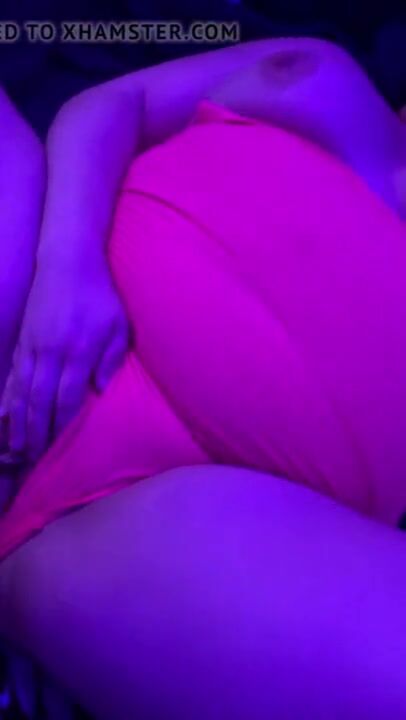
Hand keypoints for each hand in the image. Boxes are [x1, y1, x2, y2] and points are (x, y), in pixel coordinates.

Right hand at [1, 257, 128, 461]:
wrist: (67, 262)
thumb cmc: (100, 296)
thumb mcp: (117, 326)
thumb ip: (110, 360)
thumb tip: (99, 391)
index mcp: (78, 352)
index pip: (66, 399)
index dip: (58, 427)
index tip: (54, 450)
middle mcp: (51, 353)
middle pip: (39, 402)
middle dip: (34, 434)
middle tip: (29, 461)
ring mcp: (32, 347)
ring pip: (22, 392)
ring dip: (18, 423)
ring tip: (14, 449)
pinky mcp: (22, 340)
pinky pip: (13, 375)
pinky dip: (8, 398)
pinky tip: (4, 416)